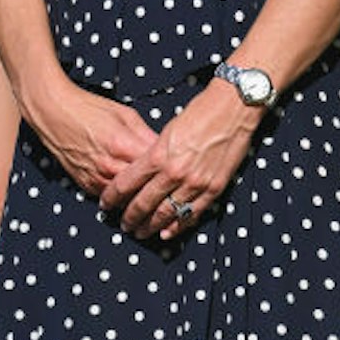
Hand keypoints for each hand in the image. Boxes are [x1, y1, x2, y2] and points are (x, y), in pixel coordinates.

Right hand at [37, 80, 158, 199]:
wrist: (54, 113)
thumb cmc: (88, 109)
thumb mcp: (126, 115)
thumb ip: (146, 134)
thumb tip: (165, 148)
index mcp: (122, 145)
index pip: (156, 165)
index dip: (169, 167)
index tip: (177, 167)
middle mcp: (109, 166)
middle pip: (143, 186)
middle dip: (157, 185)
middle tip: (170, 185)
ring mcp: (97, 178)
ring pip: (128, 197)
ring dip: (141, 196)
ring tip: (154, 193)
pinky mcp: (87, 185)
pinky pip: (111, 197)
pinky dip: (123, 196)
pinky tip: (132, 192)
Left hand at [96, 79, 260, 239]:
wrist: (234, 107)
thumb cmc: (201, 112)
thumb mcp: (168, 130)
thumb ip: (154, 152)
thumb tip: (144, 170)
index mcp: (158, 155)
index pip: (126, 184)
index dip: (112, 198)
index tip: (105, 204)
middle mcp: (174, 173)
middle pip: (143, 204)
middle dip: (129, 218)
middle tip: (123, 225)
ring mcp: (195, 183)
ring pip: (166, 214)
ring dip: (150, 226)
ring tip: (140, 232)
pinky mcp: (213, 188)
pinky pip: (192, 214)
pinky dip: (178, 226)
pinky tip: (167, 232)